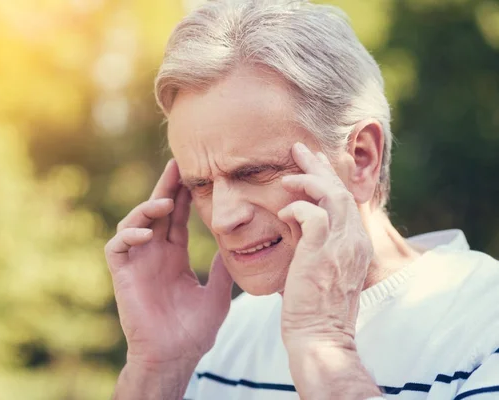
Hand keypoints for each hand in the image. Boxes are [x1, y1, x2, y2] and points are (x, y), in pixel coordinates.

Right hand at [104, 160, 233, 369]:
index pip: (177, 218)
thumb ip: (223, 269)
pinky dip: (129, 235)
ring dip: (146, 209)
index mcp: (173, 257)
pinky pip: (117, 246)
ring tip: (166, 202)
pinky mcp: (123, 274)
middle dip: (165, 188)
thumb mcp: (217, 293)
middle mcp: (154, 254)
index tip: (194, 175)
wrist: (174, 357)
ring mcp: (137, 263)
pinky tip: (148, 233)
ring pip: (133, 223)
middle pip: (156, 212)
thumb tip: (238, 246)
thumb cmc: (194, 331)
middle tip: (176, 165)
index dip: (184, 196)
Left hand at [277, 143, 373, 349]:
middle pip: (340, 190)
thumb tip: (295, 220)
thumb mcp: (321, 268)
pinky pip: (312, 215)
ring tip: (287, 174)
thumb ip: (314, 242)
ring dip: (307, 180)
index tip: (312, 163)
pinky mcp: (322, 253)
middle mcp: (355, 241)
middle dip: (319, 166)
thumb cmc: (314, 308)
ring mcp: (341, 246)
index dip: (328, 178)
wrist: (320, 337)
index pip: (345, 200)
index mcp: (356, 244)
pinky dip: (296, 209)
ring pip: (331, 196)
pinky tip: (282, 213)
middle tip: (299, 149)